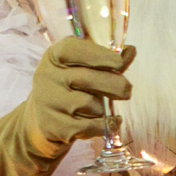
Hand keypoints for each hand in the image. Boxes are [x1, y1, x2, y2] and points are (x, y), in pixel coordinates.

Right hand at [19, 36, 133, 154]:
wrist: (43, 120)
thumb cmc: (70, 87)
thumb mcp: (83, 68)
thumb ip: (107, 59)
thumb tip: (131, 50)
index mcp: (54, 56)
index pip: (74, 49)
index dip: (99, 55)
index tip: (120, 62)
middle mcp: (47, 76)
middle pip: (87, 79)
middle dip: (114, 84)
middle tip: (127, 90)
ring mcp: (48, 102)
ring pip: (90, 104)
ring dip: (103, 108)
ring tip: (101, 108)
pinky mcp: (54, 126)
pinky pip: (89, 126)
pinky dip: (105, 125)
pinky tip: (110, 123)